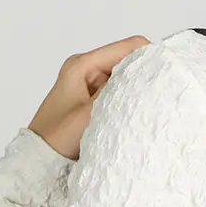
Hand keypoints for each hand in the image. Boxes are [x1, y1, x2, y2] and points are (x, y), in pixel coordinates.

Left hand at [28, 36, 149, 160]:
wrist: (39, 160)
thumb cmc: (57, 136)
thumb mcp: (91, 112)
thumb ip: (117, 91)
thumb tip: (145, 75)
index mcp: (82, 64)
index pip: (127, 46)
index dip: (149, 55)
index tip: (166, 73)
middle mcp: (85, 68)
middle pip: (126, 59)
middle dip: (143, 73)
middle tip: (159, 92)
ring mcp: (88, 83)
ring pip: (123, 77)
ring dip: (134, 88)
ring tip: (146, 104)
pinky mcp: (91, 98)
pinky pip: (116, 91)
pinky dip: (126, 99)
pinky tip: (132, 111)